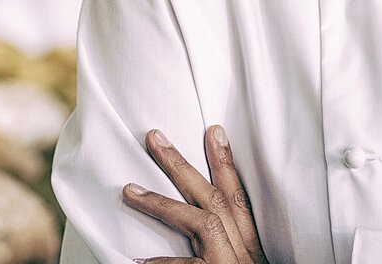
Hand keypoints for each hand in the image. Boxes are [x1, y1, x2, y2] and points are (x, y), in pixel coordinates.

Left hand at [121, 126, 269, 263]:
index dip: (226, 164)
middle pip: (216, 200)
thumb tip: (197, 229)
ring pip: (203, 222)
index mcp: (251, 250)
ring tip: (130, 190)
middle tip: (154, 138)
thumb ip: (225, 251)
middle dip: (183, 165)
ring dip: (163, 204)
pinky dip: (162, 262)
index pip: (238, 200)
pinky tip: (137, 261)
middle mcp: (246, 255)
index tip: (214, 130)